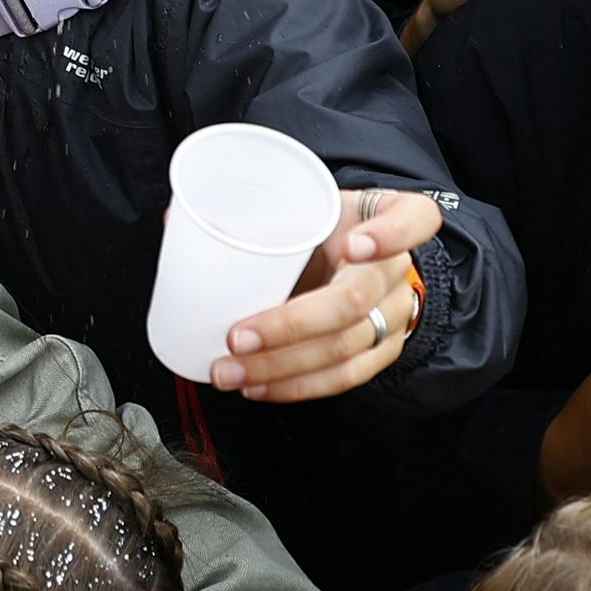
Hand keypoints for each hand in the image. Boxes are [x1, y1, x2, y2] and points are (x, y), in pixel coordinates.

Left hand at [215, 188, 441, 400]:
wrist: (365, 257)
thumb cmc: (330, 226)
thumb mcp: (310, 203)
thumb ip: (257, 210)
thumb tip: (179, 219)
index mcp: (389, 217)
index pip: (411, 220)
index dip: (387, 236)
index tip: (350, 244)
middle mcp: (397, 270)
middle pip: (353, 301)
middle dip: (290, 326)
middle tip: (237, 337)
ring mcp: (392, 315)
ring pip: (343, 348)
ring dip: (281, 367)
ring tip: (231, 370)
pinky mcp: (381, 352)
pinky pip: (343, 378)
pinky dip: (296, 386)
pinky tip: (258, 386)